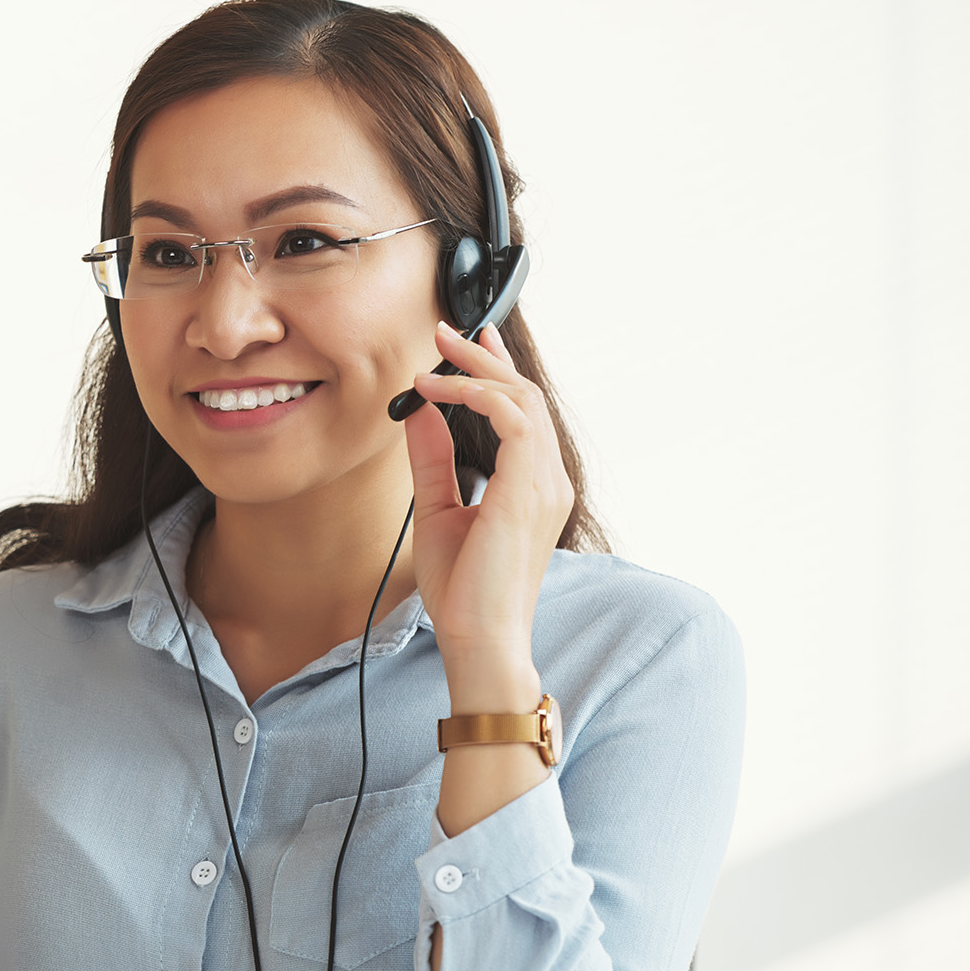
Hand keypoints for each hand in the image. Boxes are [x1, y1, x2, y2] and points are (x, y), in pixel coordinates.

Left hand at [400, 321, 571, 712]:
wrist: (478, 639)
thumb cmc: (463, 591)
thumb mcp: (438, 511)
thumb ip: (434, 461)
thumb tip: (421, 414)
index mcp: (533, 486)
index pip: (522, 411)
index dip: (498, 369)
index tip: (470, 339)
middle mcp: (548, 480)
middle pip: (524, 395)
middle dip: (483, 357)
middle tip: (444, 331)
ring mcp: (545, 485)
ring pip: (522, 400)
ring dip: (476, 370)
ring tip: (435, 356)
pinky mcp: (530, 491)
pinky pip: (513, 421)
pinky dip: (475, 397)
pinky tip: (438, 393)